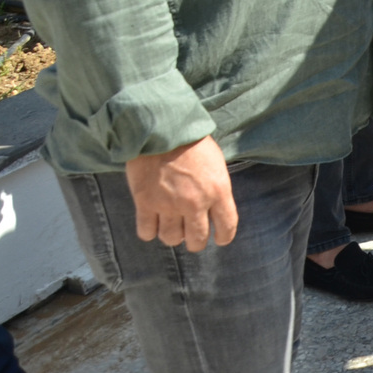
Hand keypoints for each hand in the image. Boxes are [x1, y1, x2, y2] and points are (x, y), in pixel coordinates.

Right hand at [125, 137, 236, 251]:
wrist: (163, 129)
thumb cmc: (193, 143)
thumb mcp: (217, 165)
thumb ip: (216, 190)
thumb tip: (214, 212)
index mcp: (218, 191)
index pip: (227, 227)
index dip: (224, 237)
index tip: (220, 239)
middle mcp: (195, 203)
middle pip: (197, 240)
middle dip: (196, 242)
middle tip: (193, 237)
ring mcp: (169, 205)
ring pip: (171, 239)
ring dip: (173, 236)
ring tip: (172, 226)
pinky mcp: (146, 204)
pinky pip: (147, 232)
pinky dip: (149, 231)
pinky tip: (152, 223)